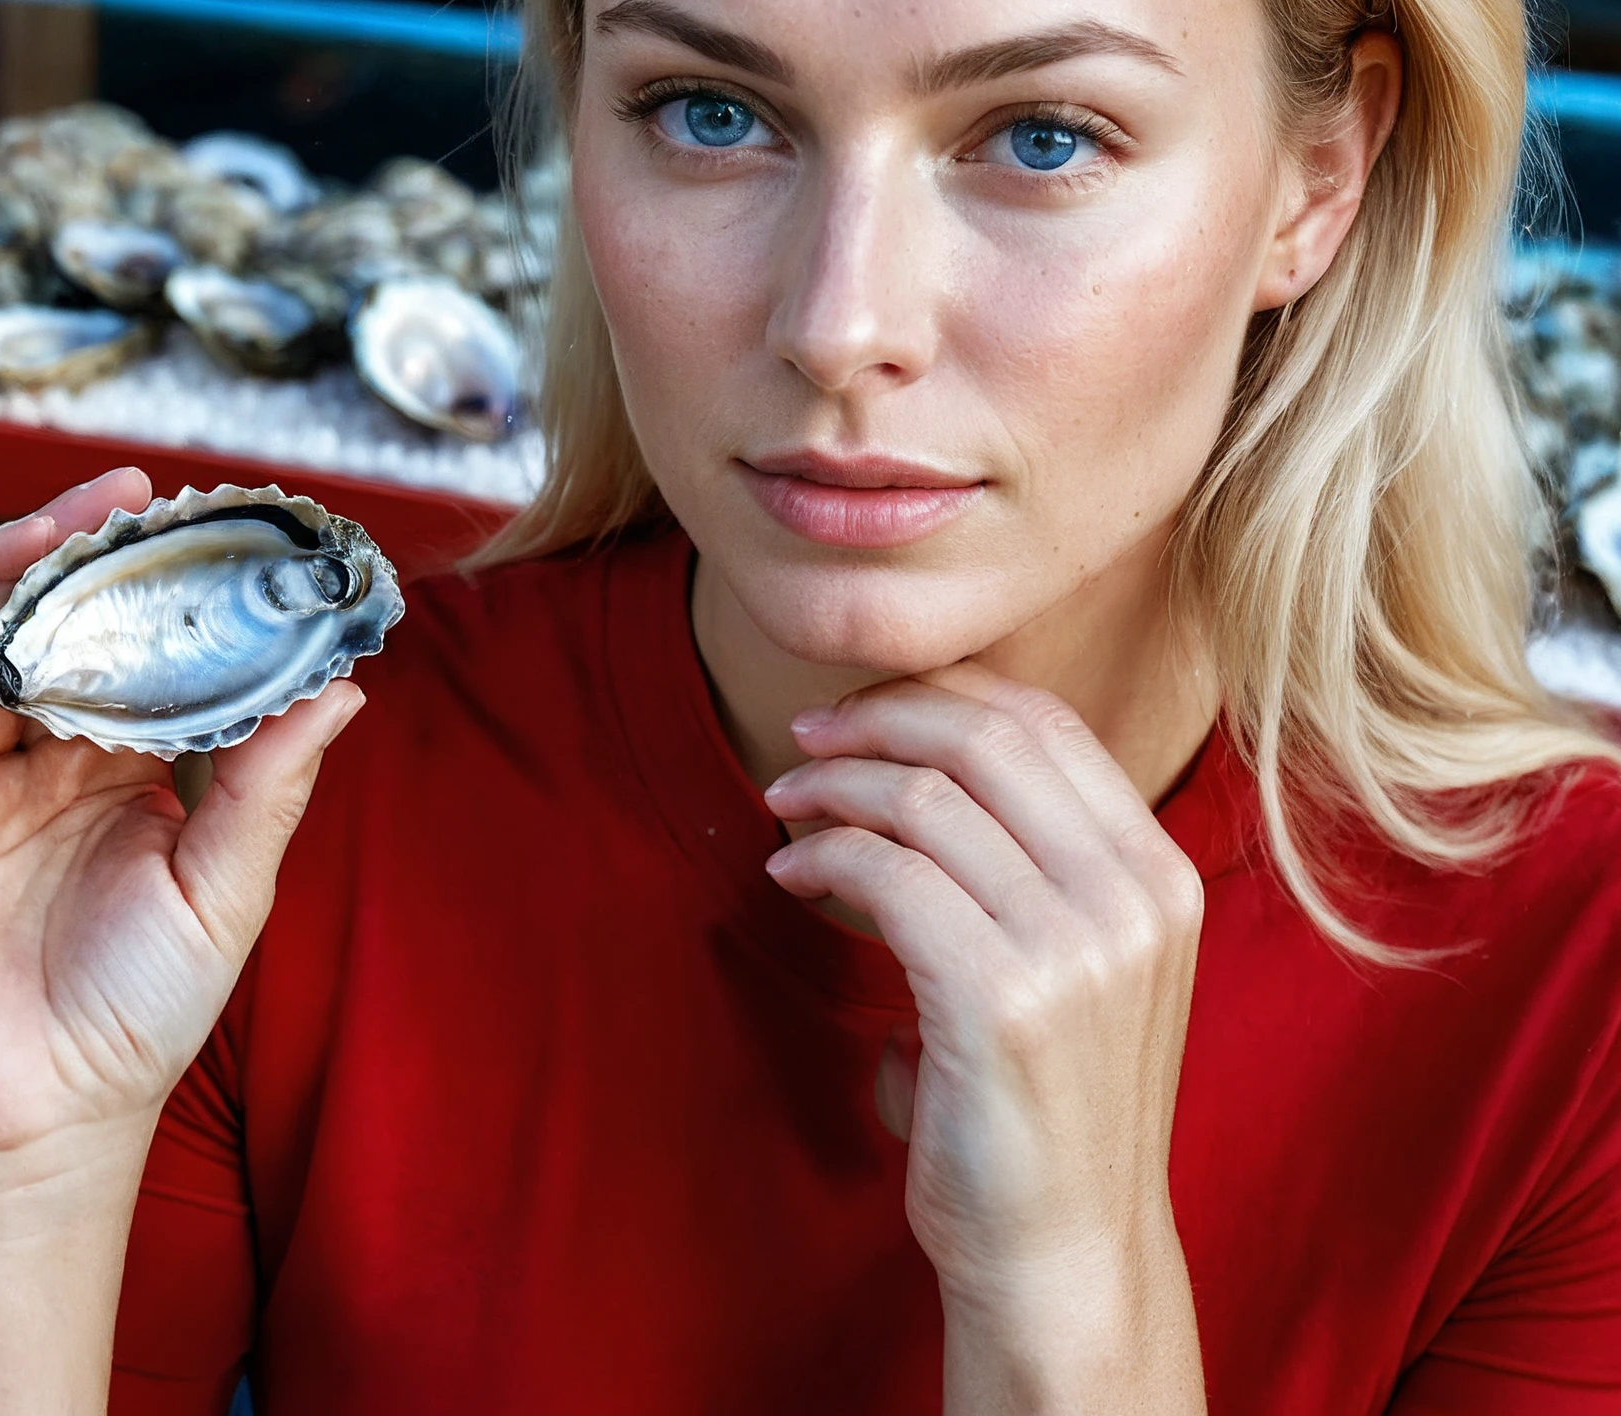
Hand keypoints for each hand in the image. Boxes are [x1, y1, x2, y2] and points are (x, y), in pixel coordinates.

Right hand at [0, 469, 361, 1189]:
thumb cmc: (139, 1014)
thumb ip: (270, 782)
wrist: (44, 1126)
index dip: (157, 581)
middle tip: (128, 494)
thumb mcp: (225, 886)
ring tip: (53, 530)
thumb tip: (347, 683)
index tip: (204, 520)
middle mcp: (37, 758)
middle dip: (78, 548)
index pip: (130, 643)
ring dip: (3, 573)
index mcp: (118, 766)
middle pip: (46, 620)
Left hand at [761, 664, 1205, 1410]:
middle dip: (877, 717)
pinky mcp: (1001, 999)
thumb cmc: (1047, 1101)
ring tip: (784, 805)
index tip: (864, 703)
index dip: (938, 690)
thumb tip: (921, 747)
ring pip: (925, 797)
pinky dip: (823, 856)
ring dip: (833, 786)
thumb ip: (1035, 856)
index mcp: (1160, 872)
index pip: (1045, 719)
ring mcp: (1076, 948)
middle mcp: (1132, 897)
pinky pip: (887, 874)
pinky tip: (791, 874)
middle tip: (805, 735)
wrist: (1065, 1254)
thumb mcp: (1084, 958)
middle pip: (984, 737)